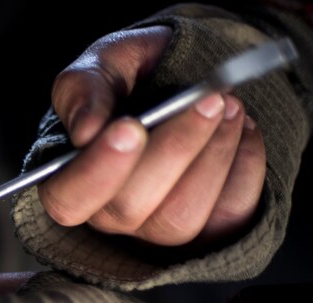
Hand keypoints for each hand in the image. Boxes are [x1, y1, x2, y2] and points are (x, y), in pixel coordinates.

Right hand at [43, 26, 266, 245]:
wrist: (185, 75)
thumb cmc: (133, 75)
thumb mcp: (102, 63)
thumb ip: (83, 88)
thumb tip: (85, 130)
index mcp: (68, 177)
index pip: (67, 199)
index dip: (96, 172)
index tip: (130, 126)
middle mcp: (107, 214)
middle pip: (129, 209)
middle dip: (174, 150)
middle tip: (208, 99)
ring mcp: (154, 228)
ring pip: (179, 220)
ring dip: (214, 157)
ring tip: (229, 106)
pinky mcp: (204, 228)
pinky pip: (227, 216)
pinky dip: (245, 168)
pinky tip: (244, 130)